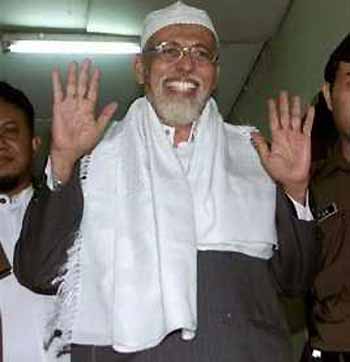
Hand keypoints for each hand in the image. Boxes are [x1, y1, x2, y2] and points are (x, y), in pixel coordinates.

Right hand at [51, 59, 117, 181]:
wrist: (68, 150)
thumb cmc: (83, 143)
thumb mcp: (98, 129)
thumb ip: (106, 115)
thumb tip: (115, 104)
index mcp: (89, 110)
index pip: (93, 91)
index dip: (95, 81)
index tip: (98, 71)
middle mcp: (79, 105)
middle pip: (83, 85)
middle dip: (85, 73)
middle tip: (87, 62)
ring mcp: (69, 105)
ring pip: (72, 86)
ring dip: (73, 75)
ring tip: (75, 64)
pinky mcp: (59, 107)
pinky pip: (58, 92)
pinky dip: (57, 82)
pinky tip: (57, 73)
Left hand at [251, 91, 313, 203]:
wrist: (291, 179)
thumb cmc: (278, 171)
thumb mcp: (266, 158)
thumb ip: (260, 145)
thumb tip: (252, 133)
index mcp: (276, 138)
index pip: (273, 121)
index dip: (272, 111)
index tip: (270, 100)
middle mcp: (286, 135)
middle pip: (284, 116)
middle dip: (283, 105)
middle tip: (282, 93)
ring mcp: (296, 136)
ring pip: (295, 118)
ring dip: (295, 108)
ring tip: (295, 97)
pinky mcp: (305, 140)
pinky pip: (307, 126)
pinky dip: (309, 118)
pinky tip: (310, 109)